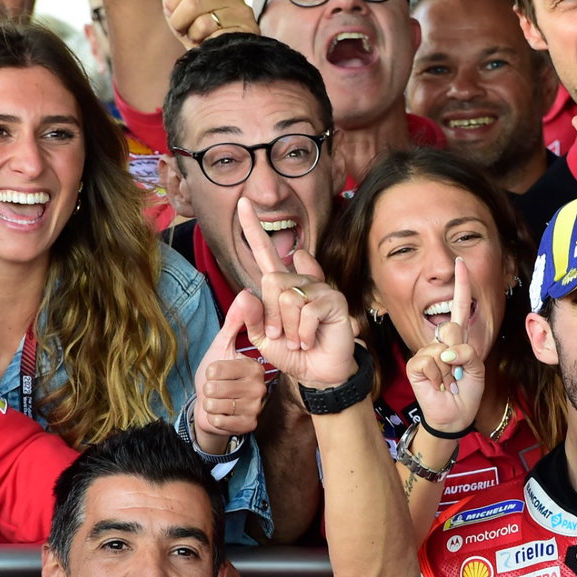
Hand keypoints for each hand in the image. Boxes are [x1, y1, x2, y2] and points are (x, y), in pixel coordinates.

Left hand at [154, 0, 257, 48]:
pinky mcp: (247, 31)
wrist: (212, 54)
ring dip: (192, 33)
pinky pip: (213, 34)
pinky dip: (204, 43)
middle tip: (188, 26)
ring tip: (200, 35)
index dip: (172, 3)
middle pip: (191, 1)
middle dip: (180, 20)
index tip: (178, 11)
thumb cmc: (192, 22)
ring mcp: (243, 11)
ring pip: (202, 20)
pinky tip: (212, 42)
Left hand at [191, 293, 267, 453]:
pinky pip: (220, 421)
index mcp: (254, 366)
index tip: (219, 374)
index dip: (209, 372)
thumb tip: (246, 293)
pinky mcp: (250, 424)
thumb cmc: (215, 378)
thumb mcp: (221, 347)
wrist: (213, 409)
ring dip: (210, 404)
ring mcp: (256, 406)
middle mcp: (260, 386)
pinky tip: (222, 415)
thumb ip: (233, 322)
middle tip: (218, 390)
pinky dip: (215, 419)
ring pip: (217, 404)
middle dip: (208, 390)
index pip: (217, 369)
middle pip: (215, 387)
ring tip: (219, 401)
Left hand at [238, 198, 357, 388]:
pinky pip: (306, 311)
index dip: (253, 228)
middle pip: (271, 281)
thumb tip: (246, 293)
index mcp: (281, 285)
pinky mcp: (334, 300)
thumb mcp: (263, 339)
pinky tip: (312, 340)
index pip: (264, 253)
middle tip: (284, 336)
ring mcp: (319, 288)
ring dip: (289, 329)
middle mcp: (301, 280)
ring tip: (300, 339)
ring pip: (287, 298)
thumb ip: (252, 318)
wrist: (319, 374)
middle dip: (272, 316)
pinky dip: (304, 333)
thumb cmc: (293, 353)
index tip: (242, 202)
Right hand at [406, 256, 483, 434]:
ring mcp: (426, 352)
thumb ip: (468, 353)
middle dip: (460, 352)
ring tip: (448, 382)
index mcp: (458, 339)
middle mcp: (440, 341)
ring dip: (450, 371)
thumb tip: (445, 350)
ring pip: (442, 349)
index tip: (461, 263)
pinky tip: (437, 385)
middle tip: (458, 373)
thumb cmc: (466, 391)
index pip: (459, 307)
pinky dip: (438, 377)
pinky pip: (429, 361)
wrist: (454, 414)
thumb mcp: (477, 369)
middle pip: (451, 328)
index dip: (461, 285)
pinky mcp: (415, 364)